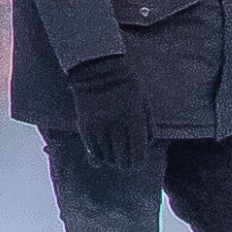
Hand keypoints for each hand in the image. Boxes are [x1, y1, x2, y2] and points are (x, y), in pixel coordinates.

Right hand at [66, 55, 150, 170]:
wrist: (98, 68)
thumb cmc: (127, 86)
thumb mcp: (144, 106)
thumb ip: (147, 132)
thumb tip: (144, 153)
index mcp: (134, 121)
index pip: (138, 157)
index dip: (138, 161)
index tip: (137, 158)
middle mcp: (116, 127)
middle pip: (122, 163)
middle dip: (125, 162)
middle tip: (125, 156)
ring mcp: (98, 128)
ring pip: (107, 159)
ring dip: (111, 157)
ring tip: (113, 148)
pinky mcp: (84, 127)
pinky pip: (93, 152)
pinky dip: (98, 153)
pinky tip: (102, 146)